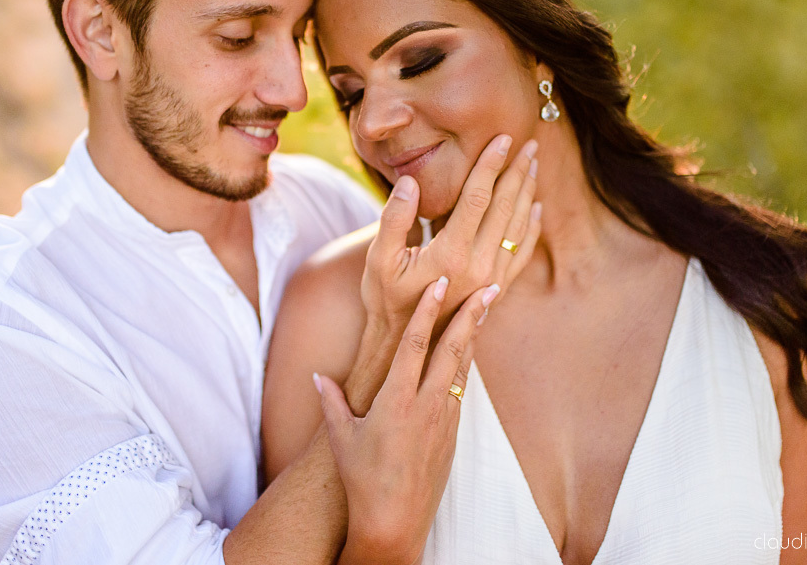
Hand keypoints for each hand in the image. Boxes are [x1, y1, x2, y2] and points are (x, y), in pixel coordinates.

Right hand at [316, 278, 497, 564]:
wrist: (394, 522)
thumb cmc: (362, 480)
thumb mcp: (341, 438)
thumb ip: (331, 401)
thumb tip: (317, 376)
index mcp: (397, 400)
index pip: (415, 344)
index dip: (428, 310)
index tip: (439, 283)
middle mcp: (426, 405)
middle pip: (453, 349)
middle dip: (471, 314)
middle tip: (489, 286)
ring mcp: (444, 419)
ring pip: (462, 367)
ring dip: (473, 335)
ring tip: (485, 308)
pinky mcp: (452, 433)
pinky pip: (461, 389)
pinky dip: (465, 365)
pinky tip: (468, 351)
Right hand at [362, 134, 541, 328]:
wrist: (406, 347)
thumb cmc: (387, 301)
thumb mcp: (380, 259)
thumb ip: (395, 218)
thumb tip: (410, 181)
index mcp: (451, 254)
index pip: (477, 197)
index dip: (490, 165)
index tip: (502, 139)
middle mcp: (479, 266)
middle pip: (505, 207)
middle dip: (517, 172)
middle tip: (529, 144)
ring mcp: (491, 280)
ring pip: (517, 227)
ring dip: (527, 194)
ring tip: (533, 166)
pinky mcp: (496, 290)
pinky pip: (521, 253)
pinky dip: (530, 228)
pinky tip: (535, 210)